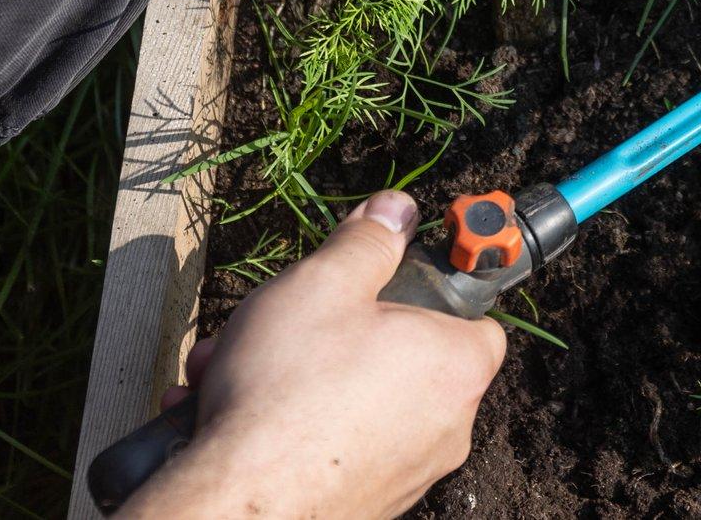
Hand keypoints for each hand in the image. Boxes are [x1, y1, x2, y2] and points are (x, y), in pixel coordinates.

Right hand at [118, 191, 505, 518]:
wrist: (241, 505)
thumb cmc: (289, 389)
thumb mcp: (325, 282)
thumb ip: (367, 241)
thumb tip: (395, 211)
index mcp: (456, 365)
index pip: (475, 316)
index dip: (429, 290)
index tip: (385, 281)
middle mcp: (447, 426)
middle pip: (401, 356)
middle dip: (332, 333)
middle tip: (283, 323)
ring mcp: (407, 472)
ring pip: (356, 401)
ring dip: (297, 377)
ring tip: (232, 367)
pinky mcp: (366, 503)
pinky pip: (332, 445)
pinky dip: (289, 424)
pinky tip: (225, 411)